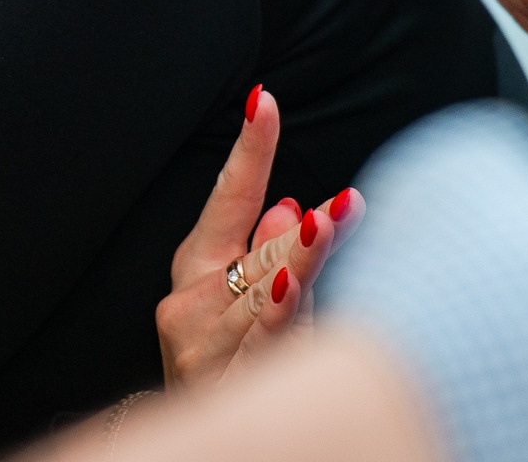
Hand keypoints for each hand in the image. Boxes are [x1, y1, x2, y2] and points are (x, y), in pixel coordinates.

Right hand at [156, 87, 364, 386]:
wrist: (201, 438)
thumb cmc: (227, 358)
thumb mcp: (243, 299)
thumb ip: (268, 253)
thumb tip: (291, 207)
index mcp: (195, 268)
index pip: (228, 198)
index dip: (248, 149)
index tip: (263, 100)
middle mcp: (188, 305)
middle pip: (255, 257)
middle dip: (299, 236)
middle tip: (339, 208)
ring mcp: (203, 351)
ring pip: (263, 303)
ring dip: (298, 269)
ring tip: (325, 230)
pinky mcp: (221, 389)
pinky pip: (269, 355)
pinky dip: (287, 329)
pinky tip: (298, 302)